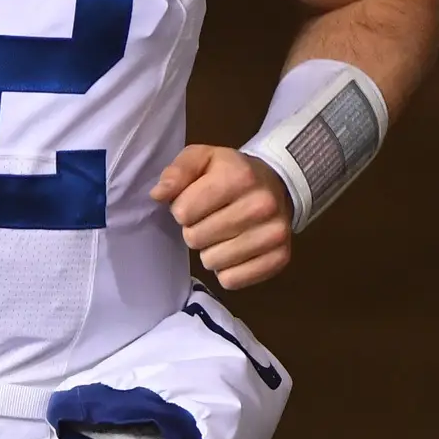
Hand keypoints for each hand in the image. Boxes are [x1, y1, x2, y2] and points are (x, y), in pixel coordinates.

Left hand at [150, 145, 292, 289]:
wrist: (275, 186)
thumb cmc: (230, 172)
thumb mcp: (201, 158)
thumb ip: (177, 171)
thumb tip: (158, 194)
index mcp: (239, 176)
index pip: (183, 212)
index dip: (181, 208)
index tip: (194, 202)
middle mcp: (261, 205)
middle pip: (196, 238)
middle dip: (195, 229)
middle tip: (208, 218)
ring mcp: (274, 234)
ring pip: (212, 262)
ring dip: (209, 251)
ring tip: (221, 234)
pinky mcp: (280, 259)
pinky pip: (232, 280)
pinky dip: (226, 270)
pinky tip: (234, 251)